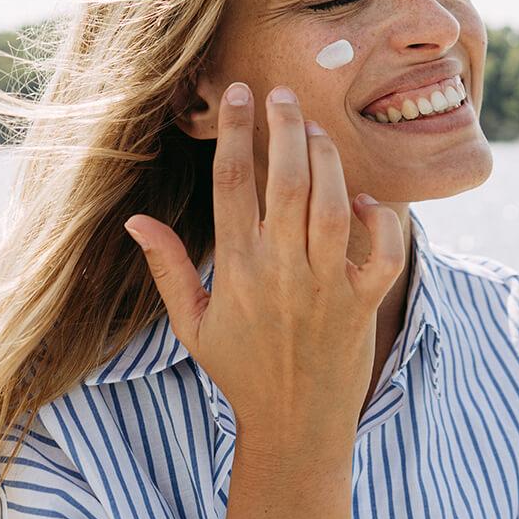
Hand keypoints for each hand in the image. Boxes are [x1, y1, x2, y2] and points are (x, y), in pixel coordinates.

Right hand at [123, 82, 403, 456]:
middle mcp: (283, 270)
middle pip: (286, 182)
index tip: (237, 94)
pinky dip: (382, 222)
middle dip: (284, 128)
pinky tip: (367, 202)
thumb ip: (168, 268)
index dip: (234, 132)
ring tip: (317, 131)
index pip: (232, 184)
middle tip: (282, 93)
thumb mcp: (193, 324)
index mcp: (238, 269)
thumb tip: (135, 221)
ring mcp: (327, 286)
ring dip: (329, 162)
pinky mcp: (364, 302)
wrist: (294, 425)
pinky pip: (383, 252)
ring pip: (334, 206)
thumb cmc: (242, 370)